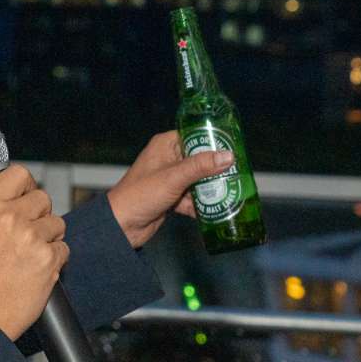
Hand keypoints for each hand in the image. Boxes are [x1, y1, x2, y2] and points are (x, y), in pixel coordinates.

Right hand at [0, 165, 69, 340]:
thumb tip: (1, 190)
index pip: (19, 174)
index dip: (26, 186)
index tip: (26, 195)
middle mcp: (9, 218)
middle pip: (43, 198)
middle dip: (39, 215)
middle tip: (27, 234)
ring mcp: (31, 237)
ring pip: (57, 223)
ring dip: (48, 237)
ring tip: (29, 255)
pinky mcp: (49, 258)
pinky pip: (64, 248)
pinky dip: (55, 259)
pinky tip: (36, 269)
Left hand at [106, 131, 233, 247]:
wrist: (121, 226)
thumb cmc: (139, 196)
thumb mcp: (173, 178)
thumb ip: (200, 166)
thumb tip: (228, 155)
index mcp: (165, 145)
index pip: (194, 135)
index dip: (214, 141)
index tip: (235, 147)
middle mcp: (168, 159)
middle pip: (200, 160)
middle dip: (217, 169)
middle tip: (239, 174)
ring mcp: (170, 179)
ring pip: (199, 180)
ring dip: (212, 189)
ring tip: (233, 194)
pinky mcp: (171, 197)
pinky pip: (193, 198)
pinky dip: (202, 205)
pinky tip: (217, 211)